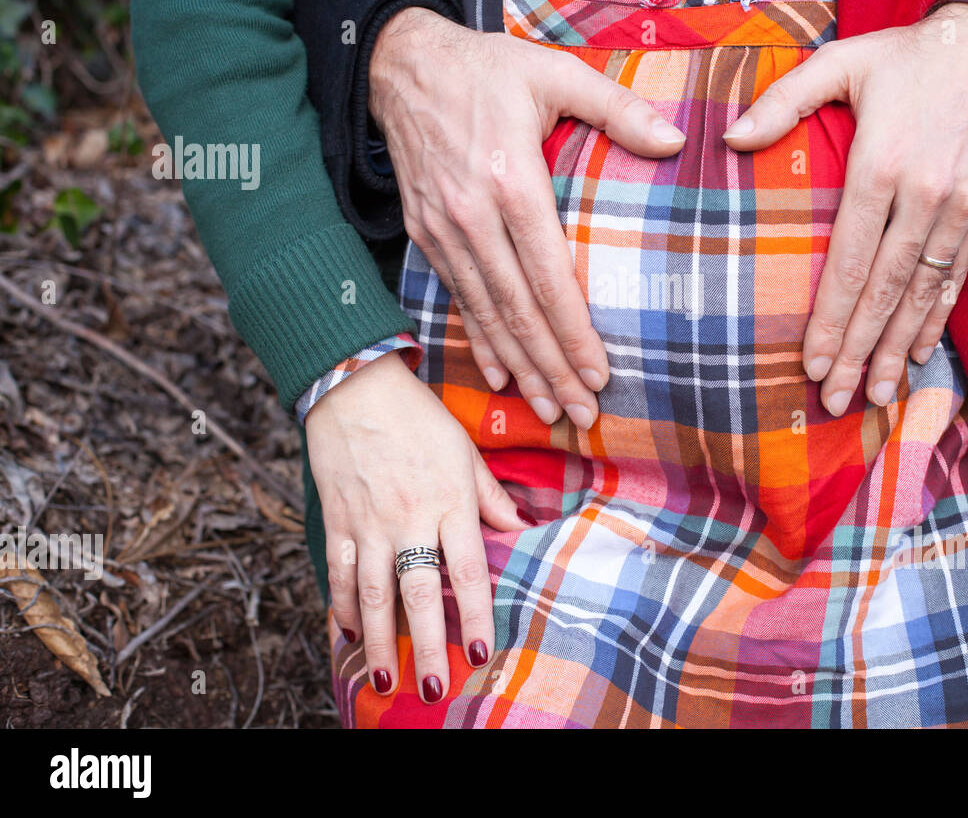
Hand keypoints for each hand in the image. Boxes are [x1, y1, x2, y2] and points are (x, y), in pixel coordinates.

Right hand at [304, 350, 531, 702]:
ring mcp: (369, 523)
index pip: (466, 570)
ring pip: (372, 593)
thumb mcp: (465, 451)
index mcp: (449, 501)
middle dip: (426, 646)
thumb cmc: (420, 418)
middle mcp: (409, 518)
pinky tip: (349, 634)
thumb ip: (491, 498)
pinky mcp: (337, 520)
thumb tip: (522, 530)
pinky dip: (342, 607)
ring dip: (379, 640)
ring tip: (385, 678)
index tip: (480, 652)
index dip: (474, 614)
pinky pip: (338, 573)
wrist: (356, 386)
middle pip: (418, 593)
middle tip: (434, 688)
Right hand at [369, 8, 686, 428]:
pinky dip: (480, 341)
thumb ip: (618, 109)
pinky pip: (457, 299)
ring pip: (487, 314)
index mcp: (510, 179)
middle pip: (518, 309)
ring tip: (550, 409)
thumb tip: (678, 139)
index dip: (574, 330)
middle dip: (552, 368)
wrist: (401, 62)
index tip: (601, 372)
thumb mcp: (556, 72)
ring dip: (519, 367)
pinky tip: (500, 376)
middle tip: (582, 413)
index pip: (548, 274)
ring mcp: (443, 229)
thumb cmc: (488, 68)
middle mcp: (471, 215)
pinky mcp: (424, 234)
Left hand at [724, 4, 967, 412]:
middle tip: (835, 400)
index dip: (832, 317)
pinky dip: (937, 319)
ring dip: (898, 349)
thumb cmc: (903, 58)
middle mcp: (926, 193)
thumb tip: (730, 139)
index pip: (851, 259)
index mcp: (883, 163)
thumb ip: (784, 102)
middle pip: (886, 289)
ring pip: (924, 292)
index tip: (811, 362)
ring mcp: (961, 207)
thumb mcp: (839, 62)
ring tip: (875, 395)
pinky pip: (957, 277)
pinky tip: (918, 354)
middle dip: (859, 350)